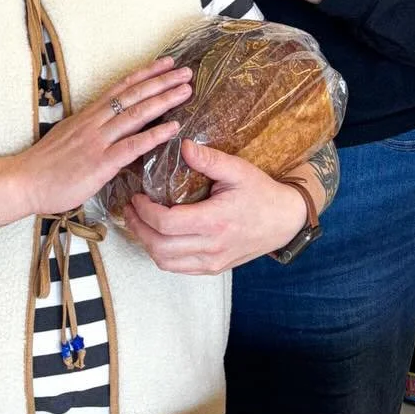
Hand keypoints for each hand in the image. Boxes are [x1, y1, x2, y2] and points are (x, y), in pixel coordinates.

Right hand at [15, 58, 190, 217]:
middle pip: (133, 95)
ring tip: (186, 91)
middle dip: (162, 81)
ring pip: (136, 114)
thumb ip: (91, 132)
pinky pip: (132, 146)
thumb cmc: (45, 165)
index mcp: (88, 115)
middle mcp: (94, 122)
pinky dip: (155, 135)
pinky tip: (174, 128)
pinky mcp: (100, 163)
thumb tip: (110, 129)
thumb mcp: (69, 139)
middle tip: (187, 71)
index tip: (166, 63)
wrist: (22, 181)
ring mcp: (97, 141)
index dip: (145, 73)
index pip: (121, 87)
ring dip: (163, 100)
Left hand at [123, 139, 308, 274]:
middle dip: (138, 227)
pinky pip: (178, 268)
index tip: (137, 196)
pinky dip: (161, 254)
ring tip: (139, 221)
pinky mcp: (213, 268)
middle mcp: (212, 247)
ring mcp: (212, 262)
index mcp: (215, 221)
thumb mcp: (238, 170)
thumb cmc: (261, 193)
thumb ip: (209, 159)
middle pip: (160, 247)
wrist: (284, 221)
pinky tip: (157, 236)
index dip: (145, 211)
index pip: (167, 223)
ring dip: (147, 243)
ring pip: (166, 262)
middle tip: (130, 208)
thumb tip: (182, 145)